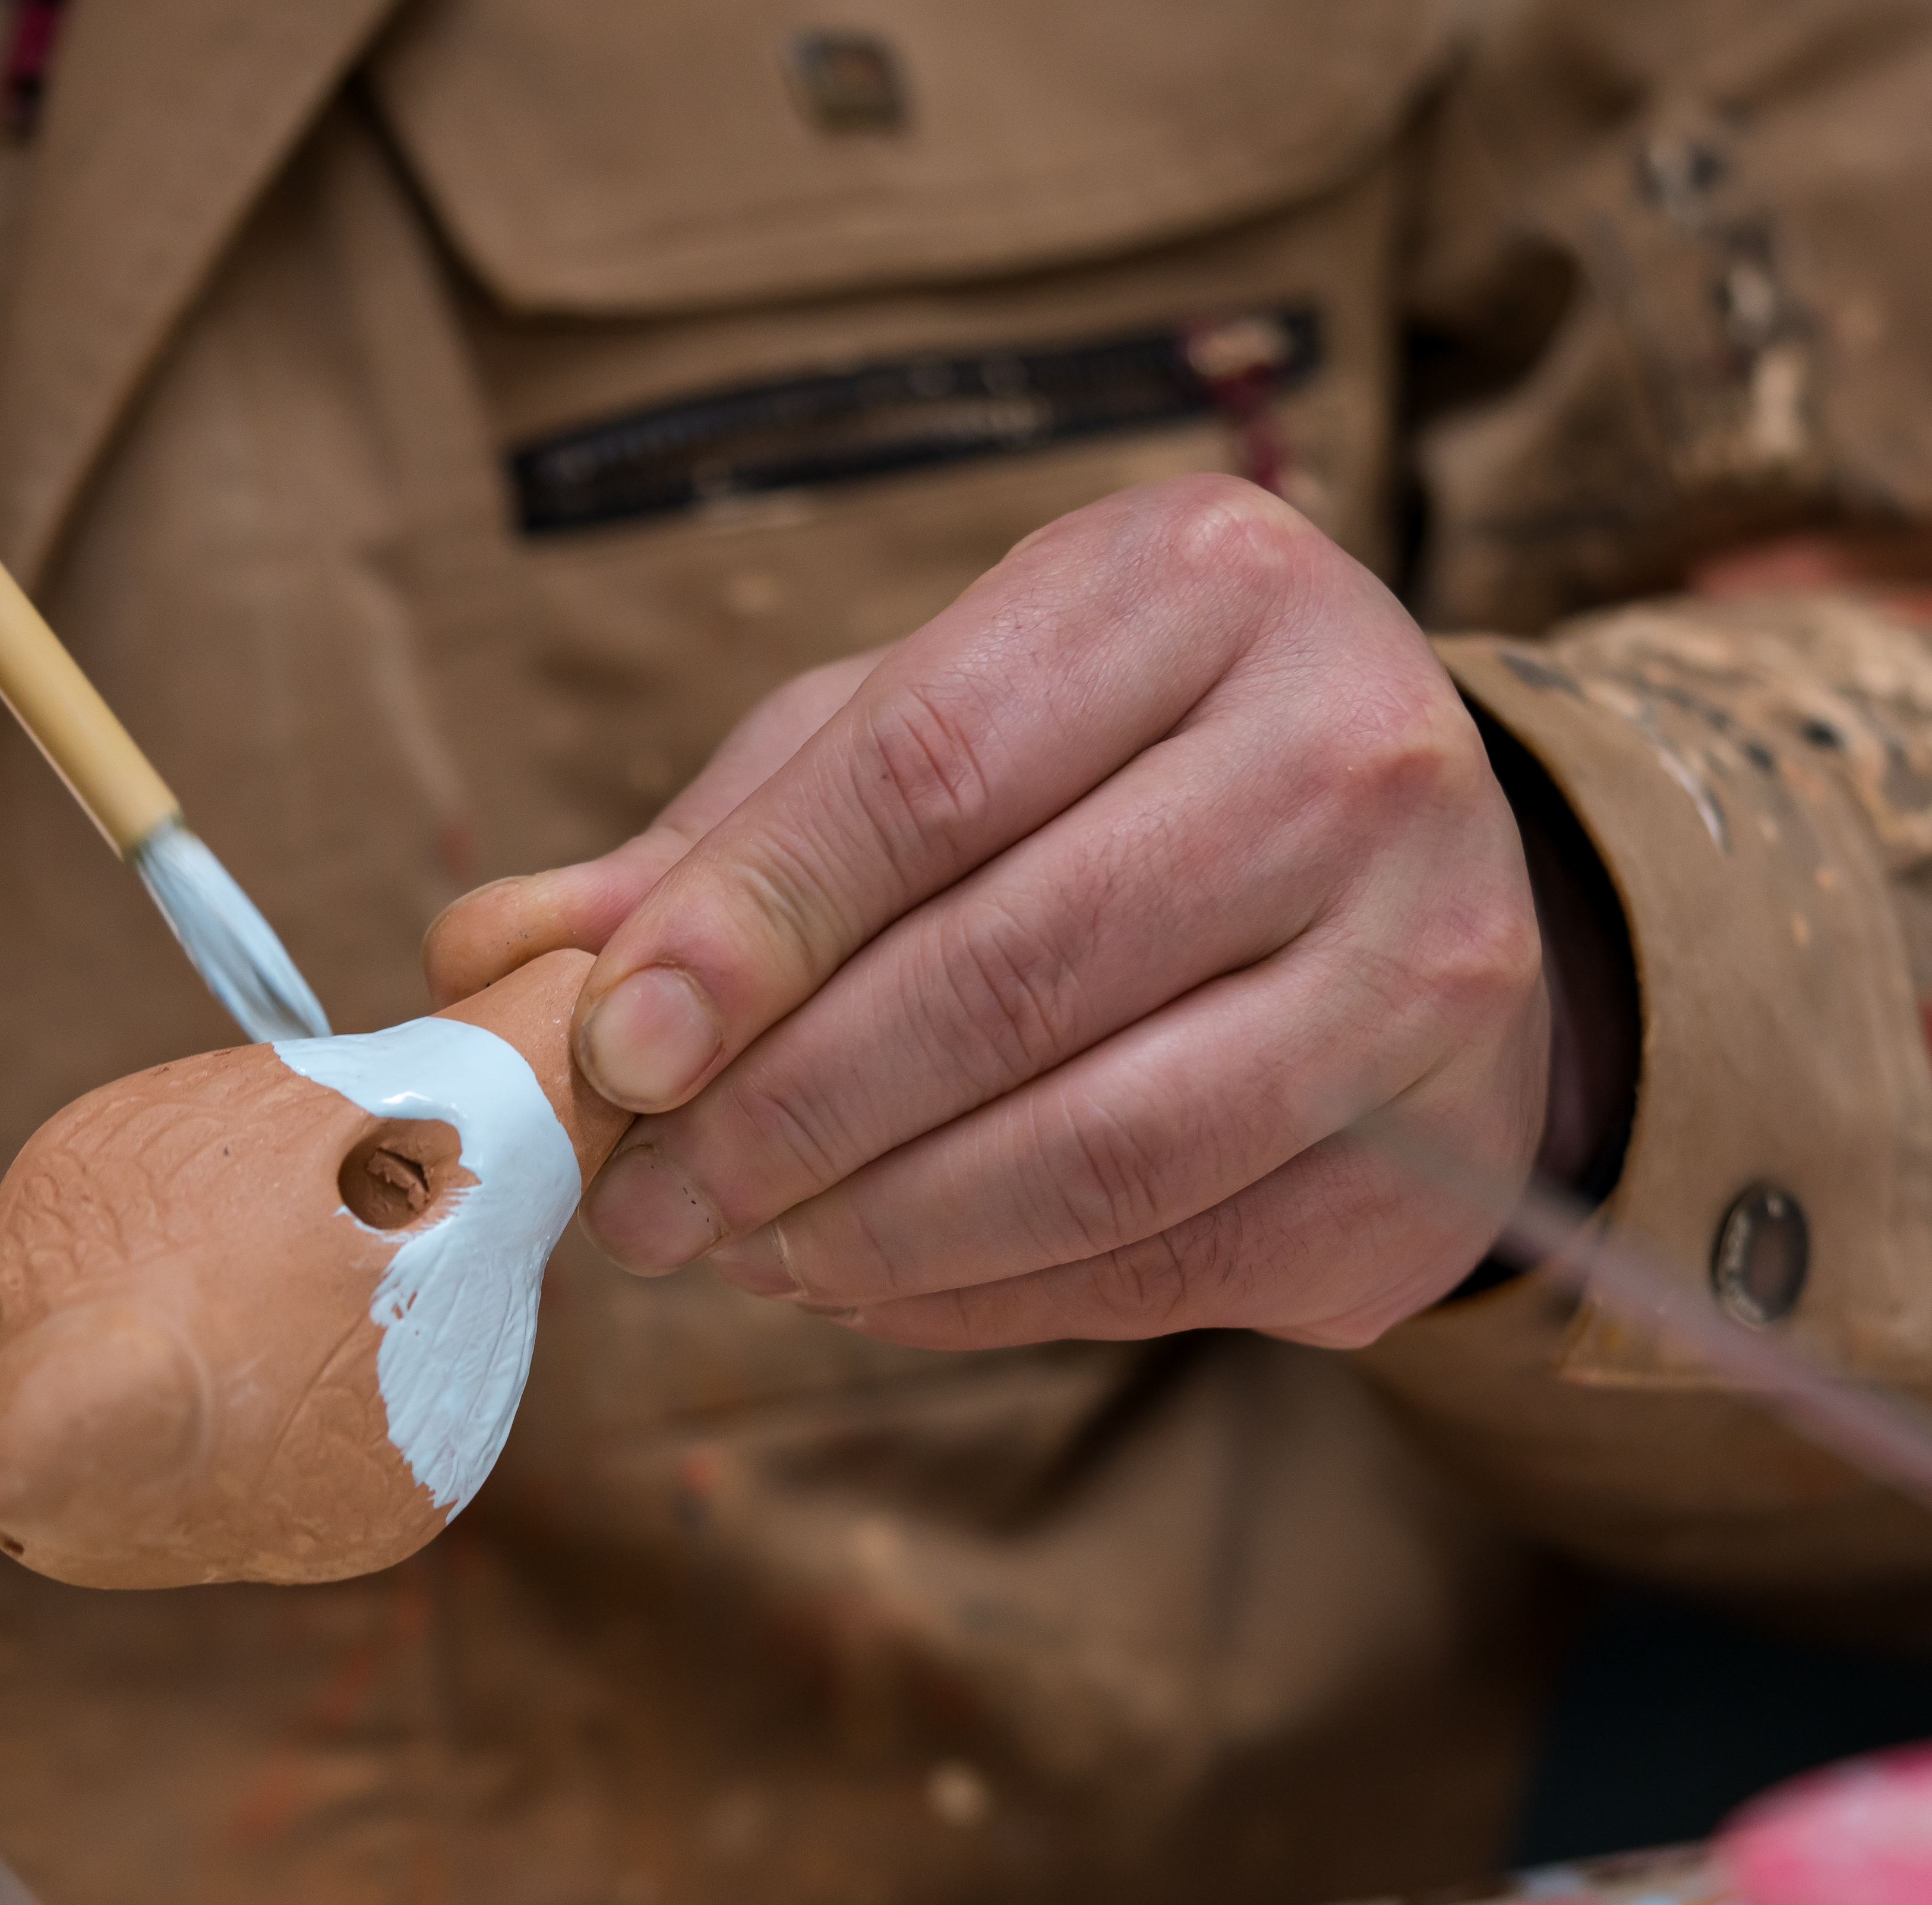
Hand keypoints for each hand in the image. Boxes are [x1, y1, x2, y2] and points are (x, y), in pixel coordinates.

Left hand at [425, 476, 1608, 1351]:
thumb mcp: (930, 728)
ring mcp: (1422, 961)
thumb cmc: (1116, 778)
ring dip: (871, 1231)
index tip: (608, 1049)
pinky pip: (1160, 1260)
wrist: (1416, 879)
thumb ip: (730, 836)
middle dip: (784, 1113)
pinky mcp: (1429, 1154)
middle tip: (641, 1200)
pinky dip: (976, 1295)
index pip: (932, 767)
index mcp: (1207, 582)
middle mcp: (1355, 749)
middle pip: (1011, 971)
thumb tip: (501, 951)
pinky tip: (862, 1283)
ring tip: (734, 1253)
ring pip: (1096, 1148)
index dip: (749, 927)